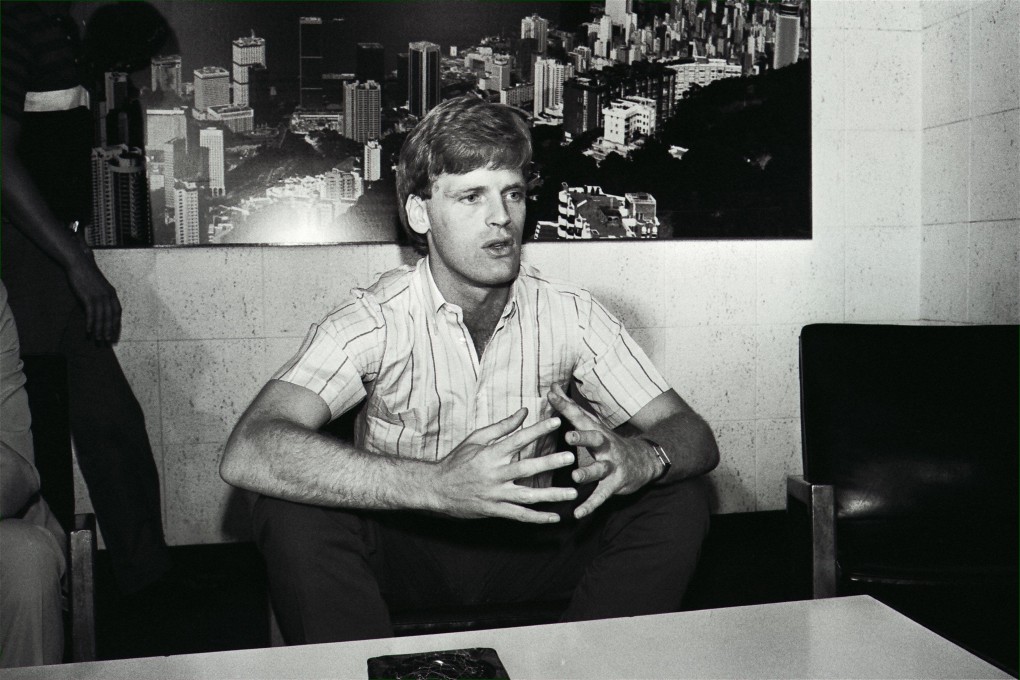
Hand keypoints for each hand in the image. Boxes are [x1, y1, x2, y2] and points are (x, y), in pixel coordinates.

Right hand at [66, 246, 121, 343]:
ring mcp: (99, 296)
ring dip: (100, 330)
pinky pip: (91, 313)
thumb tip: (100, 307)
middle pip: (110, 317)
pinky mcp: (88, 297)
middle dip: (109, 330)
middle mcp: (108, 296)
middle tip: (107, 341)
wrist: (78, 263)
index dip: (116, 323)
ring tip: (98, 339)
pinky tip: (89, 330)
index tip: (114, 333)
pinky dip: (90, 323)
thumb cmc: (87, 274)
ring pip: (101, 317)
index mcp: (112, 293)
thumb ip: (102, 295)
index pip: (117, 312)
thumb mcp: (99, 285)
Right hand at [430, 408, 577, 522]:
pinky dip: (538, 518)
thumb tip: (523, 411)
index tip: (556, 422)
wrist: (436, 489)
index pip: (517, 439)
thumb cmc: (457, 461)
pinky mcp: (493, 510)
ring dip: (551, 495)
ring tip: (572, 493)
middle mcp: (493, 474)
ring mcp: (494, 494)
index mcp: (489, 454)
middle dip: (549, 463)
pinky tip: (555, 517)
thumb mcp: (476, 439)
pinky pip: (519, 516)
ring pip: (527, 496)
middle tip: (571, 457)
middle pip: (526, 468)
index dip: (537, 430)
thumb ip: (502, 426)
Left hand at [548, 384, 660, 518]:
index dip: (566, 406)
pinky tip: (578, 514)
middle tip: (569, 435)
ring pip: (599, 469)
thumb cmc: (608, 442)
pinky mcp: (615, 483)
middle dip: (583, 437)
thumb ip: (570, 408)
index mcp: (595, 430)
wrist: (644, 461)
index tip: (551, 395)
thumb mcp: (592, 423)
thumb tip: (552, 388)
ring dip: (587, 472)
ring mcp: (612, 465)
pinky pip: (601, 495)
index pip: (579, 416)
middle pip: (594, 438)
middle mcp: (605, 446)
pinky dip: (590, 505)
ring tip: (575, 477)